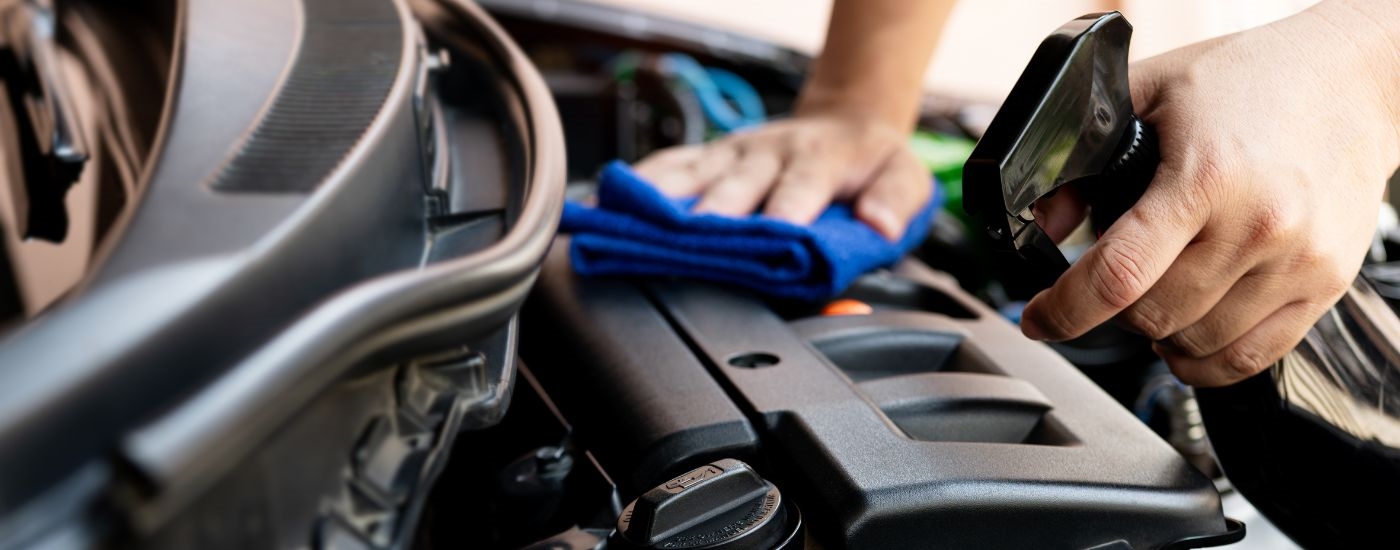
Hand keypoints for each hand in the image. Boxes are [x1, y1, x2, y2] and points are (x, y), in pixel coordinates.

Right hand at [633, 113, 931, 239]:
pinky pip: (669, 165)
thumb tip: (878, 224)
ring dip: (664, 199)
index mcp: (817, 160)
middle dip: (715, 211)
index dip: (785, 208)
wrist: (844, 122)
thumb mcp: (904, 179)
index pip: (800, 185)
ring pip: (693, 174)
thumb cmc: (869, 162)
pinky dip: (638, 183)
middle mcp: (767, 153)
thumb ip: (894, 203)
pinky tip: (606, 200)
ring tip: (630, 222)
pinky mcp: (709, 156)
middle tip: (693, 238)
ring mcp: (732, 153)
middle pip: (737, 183)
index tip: (772, 232)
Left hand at [1020, 1, 1399, 386]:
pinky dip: (1207, 362)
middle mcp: (1257, 226)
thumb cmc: (1250, 81)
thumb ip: (1087, 155)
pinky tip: (1188, 335)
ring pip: (1197, 343)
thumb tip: (1046, 223)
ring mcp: (1297, 262)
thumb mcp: (1150, 91)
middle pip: (1153, 315)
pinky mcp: (1326, 284)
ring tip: (1152, 299)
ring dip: (1159, 334)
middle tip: (1107, 287)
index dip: (1066, 310)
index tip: (1039, 320)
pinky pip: (1252, 357)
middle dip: (1112, 310)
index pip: (1118, 274)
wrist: (1351, 82)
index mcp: (1205, 179)